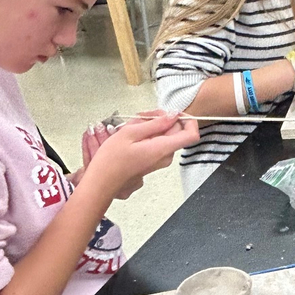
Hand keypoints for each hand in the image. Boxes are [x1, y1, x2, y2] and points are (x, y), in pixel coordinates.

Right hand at [81, 112, 197, 201]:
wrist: (102, 182)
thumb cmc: (111, 160)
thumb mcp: (130, 133)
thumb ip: (155, 123)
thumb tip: (173, 115)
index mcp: (163, 148)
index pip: (192, 134)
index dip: (187, 120)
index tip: (173, 112)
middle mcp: (166, 156)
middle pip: (176, 131)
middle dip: (162, 118)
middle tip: (142, 115)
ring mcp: (161, 160)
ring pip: (166, 135)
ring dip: (153, 126)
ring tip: (133, 124)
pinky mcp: (154, 161)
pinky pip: (158, 142)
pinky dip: (149, 134)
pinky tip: (134, 133)